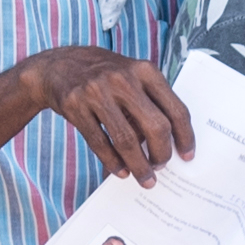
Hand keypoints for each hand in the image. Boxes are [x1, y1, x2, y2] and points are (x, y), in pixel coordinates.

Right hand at [35, 46, 196, 180]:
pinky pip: (99, 142)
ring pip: (126, 140)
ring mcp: (97, 91)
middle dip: (162, 154)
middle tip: (161, 167)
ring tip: (145, 179)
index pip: (175, 109)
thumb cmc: (104, 75)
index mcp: (145, 70)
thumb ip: (150, 102)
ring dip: (139, 166)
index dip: (184, 137)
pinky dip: (112, 162)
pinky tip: (120, 171)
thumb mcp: (131, 76)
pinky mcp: (76, 105)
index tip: (187, 155)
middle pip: (155, 127)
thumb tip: (167, 143)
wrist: (57, 66)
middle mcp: (123, 79)